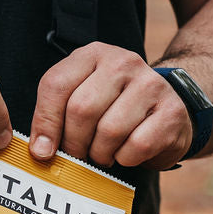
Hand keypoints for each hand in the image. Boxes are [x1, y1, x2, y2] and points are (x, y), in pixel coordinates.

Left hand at [29, 43, 192, 169]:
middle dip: (73, 143)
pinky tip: (126, 152)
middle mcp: (123, 62)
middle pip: (81, 109)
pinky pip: (137, 146)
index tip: (41, 151)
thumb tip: (40, 150)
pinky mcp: (172, 111)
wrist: (168, 105)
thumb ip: (56, 115)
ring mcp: (151, 84)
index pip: (56, 85)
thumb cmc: (114, 106)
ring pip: (109, 131)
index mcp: (93, 54)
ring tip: (102, 154)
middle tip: (77, 155)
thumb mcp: (82, 96)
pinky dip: (126, 159)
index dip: (44, 123)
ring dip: (100, 154)